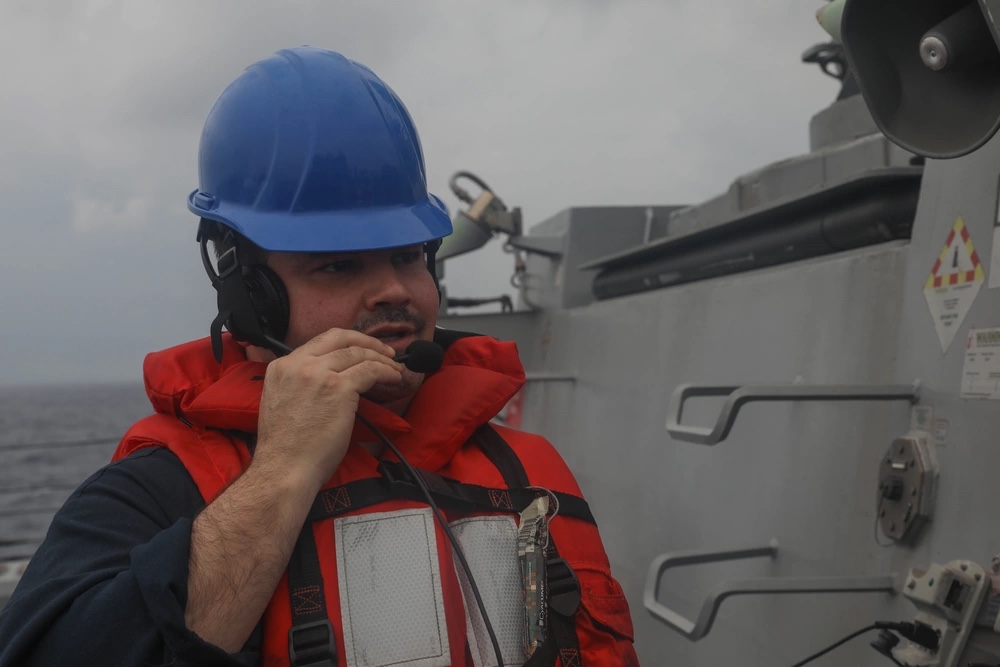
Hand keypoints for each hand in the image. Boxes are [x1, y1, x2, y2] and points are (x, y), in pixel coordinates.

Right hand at [252, 328, 401, 488]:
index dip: (346, 342)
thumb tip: (329, 378)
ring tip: (395, 367)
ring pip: (358, 353)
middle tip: (385, 351)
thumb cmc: (286, 448)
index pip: (319, 342)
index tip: (362, 349)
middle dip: (367, 341)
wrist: (285, 469)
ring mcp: (319, 374)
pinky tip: (395, 377)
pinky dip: (386, 371)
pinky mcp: (339, 388)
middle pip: (340, 338)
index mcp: (281, 367)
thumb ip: (300, 383)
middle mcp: (298, 364)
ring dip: (381, 358)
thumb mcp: (282, 402)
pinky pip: (370, 371)